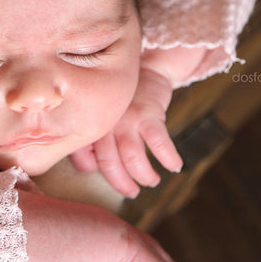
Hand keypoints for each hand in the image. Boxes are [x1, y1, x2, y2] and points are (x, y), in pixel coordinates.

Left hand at [70, 65, 181, 197]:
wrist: (146, 69)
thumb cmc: (122, 101)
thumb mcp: (103, 118)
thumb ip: (91, 142)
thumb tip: (88, 170)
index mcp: (90, 126)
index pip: (85, 159)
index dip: (96, 174)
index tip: (112, 179)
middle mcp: (105, 123)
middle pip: (109, 163)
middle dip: (122, 183)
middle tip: (132, 192)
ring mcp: (126, 118)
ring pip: (133, 157)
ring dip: (145, 175)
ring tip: (152, 181)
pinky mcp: (148, 112)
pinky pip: (158, 142)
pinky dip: (167, 157)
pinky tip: (175, 166)